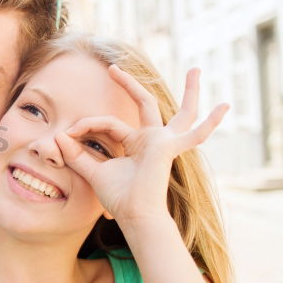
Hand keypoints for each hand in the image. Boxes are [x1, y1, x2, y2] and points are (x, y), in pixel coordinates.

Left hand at [55, 66, 227, 223]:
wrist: (132, 214)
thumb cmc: (118, 197)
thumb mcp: (92, 171)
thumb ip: (77, 154)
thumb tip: (58, 136)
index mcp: (134, 142)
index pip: (108, 123)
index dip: (86, 125)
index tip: (68, 133)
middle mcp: (151, 138)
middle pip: (144, 104)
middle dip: (129, 85)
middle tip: (113, 67)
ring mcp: (164, 141)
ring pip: (180, 111)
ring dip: (190, 91)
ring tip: (196, 69)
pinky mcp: (169, 147)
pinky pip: (194, 134)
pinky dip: (210, 123)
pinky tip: (225, 107)